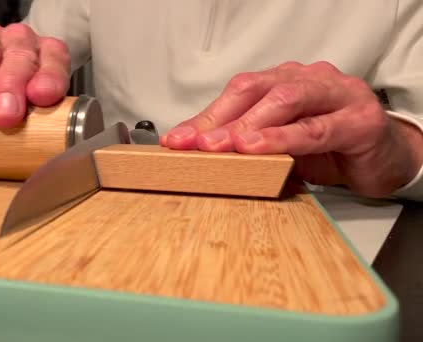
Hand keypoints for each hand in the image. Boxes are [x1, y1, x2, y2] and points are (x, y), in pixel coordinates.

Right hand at [0, 1, 69, 127]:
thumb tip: (38, 148)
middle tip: (5, 115)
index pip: (53, 63)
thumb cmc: (21, 103)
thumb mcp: (35, 114)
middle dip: (10, 87)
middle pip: (18, 58)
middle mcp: (21, 43)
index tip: (41, 97)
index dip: (48, 78)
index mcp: (48, 57)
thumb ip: (39, 122)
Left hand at [160, 61, 422, 197]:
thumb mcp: (279, 146)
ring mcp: (336, 94)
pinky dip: (283, 138)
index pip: (237, 93)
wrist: (383, 159)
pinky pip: (316, 128)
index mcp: (284, 82)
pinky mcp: (359, 120)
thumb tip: (198, 155)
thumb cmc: (329, 149)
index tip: (176, 140)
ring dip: (247, 126)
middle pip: (255, 91)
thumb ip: (247, 145)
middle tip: (193, 144)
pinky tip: (259, 148)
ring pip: (284, 101)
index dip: (205, 116)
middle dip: (219, 119)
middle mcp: (307, 80)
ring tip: (222, 145)